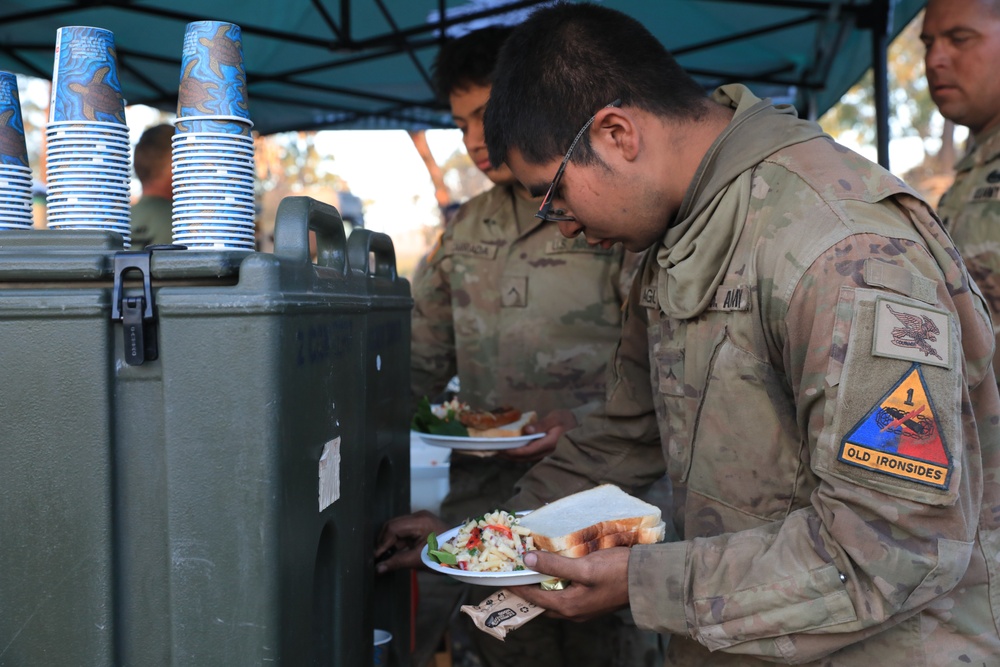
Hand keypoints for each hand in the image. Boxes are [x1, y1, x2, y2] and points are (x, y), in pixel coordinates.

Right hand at [374, 510, 448, 573]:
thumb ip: (397, 562)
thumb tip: (378, 568)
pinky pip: (404, 532)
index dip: (382, 543)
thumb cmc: (444, 557)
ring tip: (385, 558)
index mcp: (420, 521)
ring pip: (397, 529)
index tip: (376, 557)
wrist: (462, 555)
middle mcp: (419, 516)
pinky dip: (398, 543)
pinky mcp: (422, 525)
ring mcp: (421, 519)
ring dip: (390, 543)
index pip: (393, 528)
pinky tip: (394, 554)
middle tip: (378, 558)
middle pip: (393, 526)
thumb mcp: (418, 560)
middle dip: (384, 542)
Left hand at [500, 409, 576, 461]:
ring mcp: (546, 454)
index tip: (500, 448)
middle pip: (524, 457)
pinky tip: (510, 449)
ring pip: (525, 458)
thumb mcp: (556, 417)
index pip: (527, 450)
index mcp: (550, 443)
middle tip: (493, 450)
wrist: (582, 427)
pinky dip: (518, 454)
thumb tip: (526, 430)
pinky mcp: (545, 453)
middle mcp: (547, 452)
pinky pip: (529, 456)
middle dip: (508, 455)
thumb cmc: (568, 420)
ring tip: (498, 451)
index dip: (512, 451)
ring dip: (511, 456)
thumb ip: (542, 424)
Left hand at [509, 547, 630, 621]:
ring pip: (554, 600)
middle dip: (526, 591)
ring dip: (541, 589)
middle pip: (542, 603)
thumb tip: (527, 561)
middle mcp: (574, 612)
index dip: (516, 586)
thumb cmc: (617, 571)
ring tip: (531, 574)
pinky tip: (556, 574)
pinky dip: (555, 586)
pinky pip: (566, 597)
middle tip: (514, 576)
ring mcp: (584, 609)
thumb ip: (555, 564)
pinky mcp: (592, 602)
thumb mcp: (584, 566)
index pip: (533, 597)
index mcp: (569, 605)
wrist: (648, 580)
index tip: (501, 578)